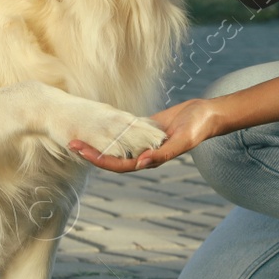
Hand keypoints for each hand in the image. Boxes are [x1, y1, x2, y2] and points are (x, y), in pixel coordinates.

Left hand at [68, 98, 226, 172]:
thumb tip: (141, 163)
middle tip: (72, 142)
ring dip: (99, 141)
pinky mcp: (145, 128)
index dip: (100, 160)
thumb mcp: (181, 140)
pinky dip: (111, 129)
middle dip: (92, 151)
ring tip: (81, 135)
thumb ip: (163, 154)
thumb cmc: (196, 128)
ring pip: (117, 145)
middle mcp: (144, 152)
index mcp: (151, 159)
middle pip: (113, 156)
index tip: (82, 152)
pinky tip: (98, 124)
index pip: (119, 165)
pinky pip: (125, 132)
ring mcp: (144, 141)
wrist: (206, 114)